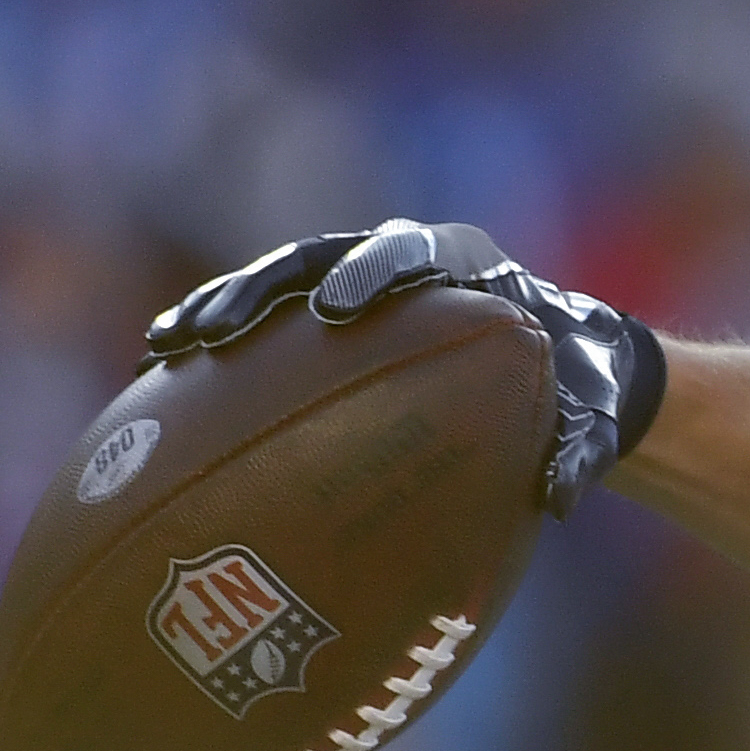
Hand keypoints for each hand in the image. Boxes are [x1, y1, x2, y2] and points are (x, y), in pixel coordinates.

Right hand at [146, 217, 665, 514]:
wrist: (561, 368)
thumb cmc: (576, 391)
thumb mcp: (589, 418)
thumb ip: (580, 447)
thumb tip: (561, 496)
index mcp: (468, 267)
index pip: (413, 254)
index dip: (371, 274)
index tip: (336, 311)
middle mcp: (404, 259)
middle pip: (321, 258)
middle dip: (267, 289)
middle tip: (224, 330)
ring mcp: (357, 278)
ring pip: (275, 283)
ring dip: (221, 309)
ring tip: (168, 346)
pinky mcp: (323, 311)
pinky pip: (265, 321)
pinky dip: (218, 338)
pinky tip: (161, 372)